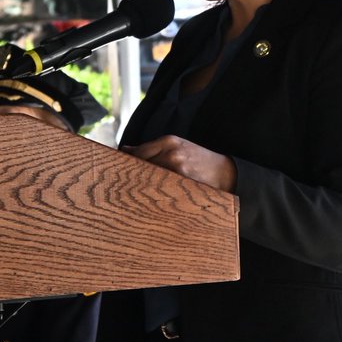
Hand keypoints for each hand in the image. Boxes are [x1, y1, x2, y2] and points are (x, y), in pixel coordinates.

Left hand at [122, 135, 236, 191]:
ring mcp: (177, 167)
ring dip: (140, 186)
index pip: (139, 152)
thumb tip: (125, 150)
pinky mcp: (183, 181)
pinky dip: (154, 193)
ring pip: (149, 177)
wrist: (225, 172)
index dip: (127, 162)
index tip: (117, 171)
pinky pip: (161, 188)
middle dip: (132, 175)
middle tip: (121, 187)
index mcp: (169, 141)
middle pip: (142, 165)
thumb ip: (152, 149)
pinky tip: (149, 200)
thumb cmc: (198, 160)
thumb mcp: (177, 147)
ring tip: (133, 195)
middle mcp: (171, 152)